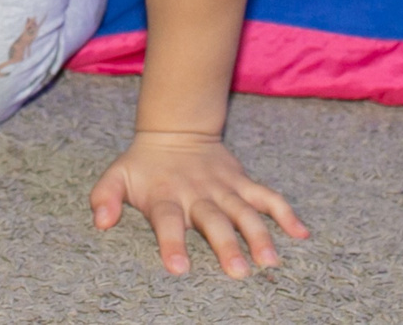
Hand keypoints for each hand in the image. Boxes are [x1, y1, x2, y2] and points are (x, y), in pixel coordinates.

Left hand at [89, 130, 306, 277]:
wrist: (175, 130)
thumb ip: (105, 197)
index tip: (178, 268)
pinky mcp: (242, 182)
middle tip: (237, 272)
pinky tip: (302, 234)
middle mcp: (197, 193)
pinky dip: (285, 213)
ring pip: (244, 211)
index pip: (168, 221)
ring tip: (270, 261)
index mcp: (165, 195)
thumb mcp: (117, 175)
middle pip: (212, 220)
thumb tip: (100, 221)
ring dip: (259, 234)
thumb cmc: (143, 165)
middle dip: (225, 244)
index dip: (172, 243)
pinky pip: (267, 196)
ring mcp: (223, 187)